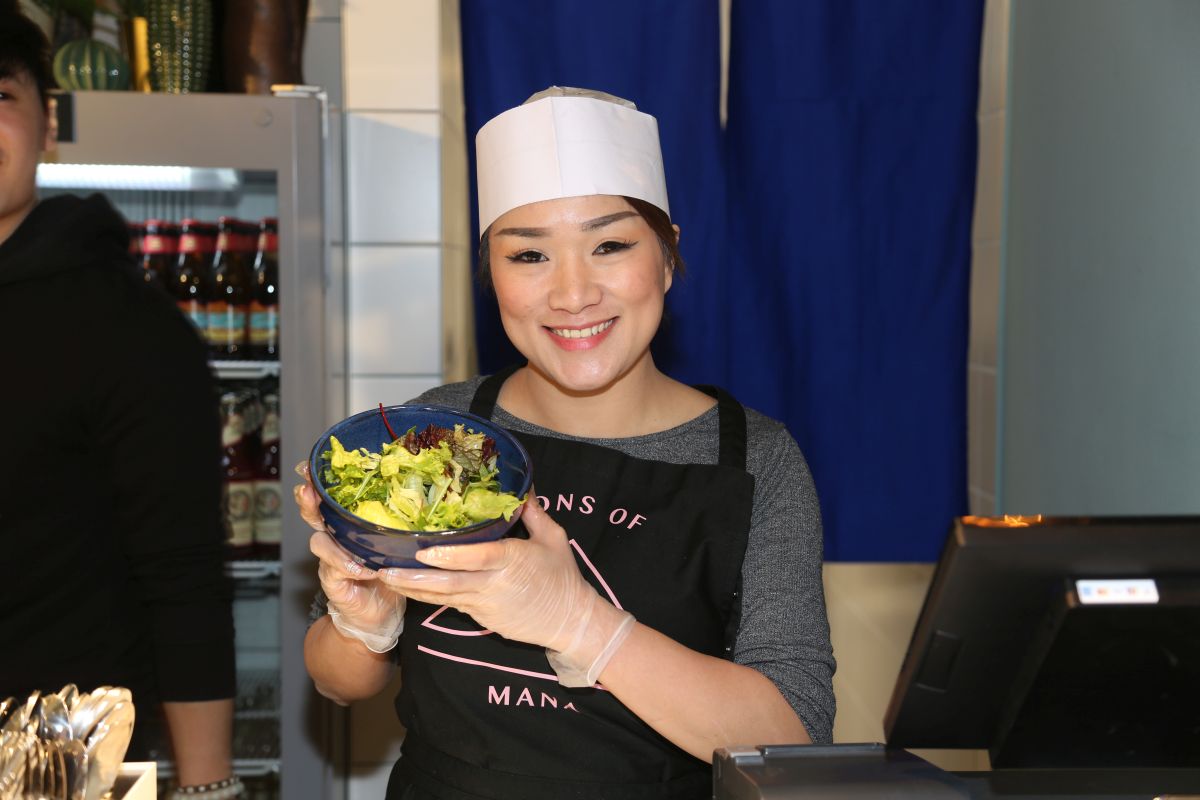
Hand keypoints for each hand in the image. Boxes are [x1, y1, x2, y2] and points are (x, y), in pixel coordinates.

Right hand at [294, 463, 405, 651]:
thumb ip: (400, 521)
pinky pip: (333, 571)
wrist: (380, 613)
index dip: (317, 481)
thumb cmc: (389, 571)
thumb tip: (426, 493)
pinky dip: (346, 567)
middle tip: (307, 489)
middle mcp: (334, 538)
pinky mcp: (333, 582)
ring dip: (332, 540)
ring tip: (345, 540)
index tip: (308, 466)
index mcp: (347, 524)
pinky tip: (360, 568)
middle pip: (313, 514)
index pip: (329, 498)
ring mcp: (330, 561)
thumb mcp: (395, 541)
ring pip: (319, 542)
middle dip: (308, 500)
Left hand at [378, 493, 633, 685]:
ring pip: (443, 596)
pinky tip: (406, 588)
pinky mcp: (480, 617)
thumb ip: (533, 512)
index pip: (478, 557)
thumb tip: (520, 486)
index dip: (450, 556)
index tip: (424, 551)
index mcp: (513, 560)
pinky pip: (449, 604)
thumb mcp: (553, 538)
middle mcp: (494, 584)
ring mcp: (484, 604)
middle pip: (449, 582)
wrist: (569, 621)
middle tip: (384, 569)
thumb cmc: (562, 577)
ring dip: (412, 589)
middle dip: (415, 578)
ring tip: (383, 577)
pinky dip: (427, 596)